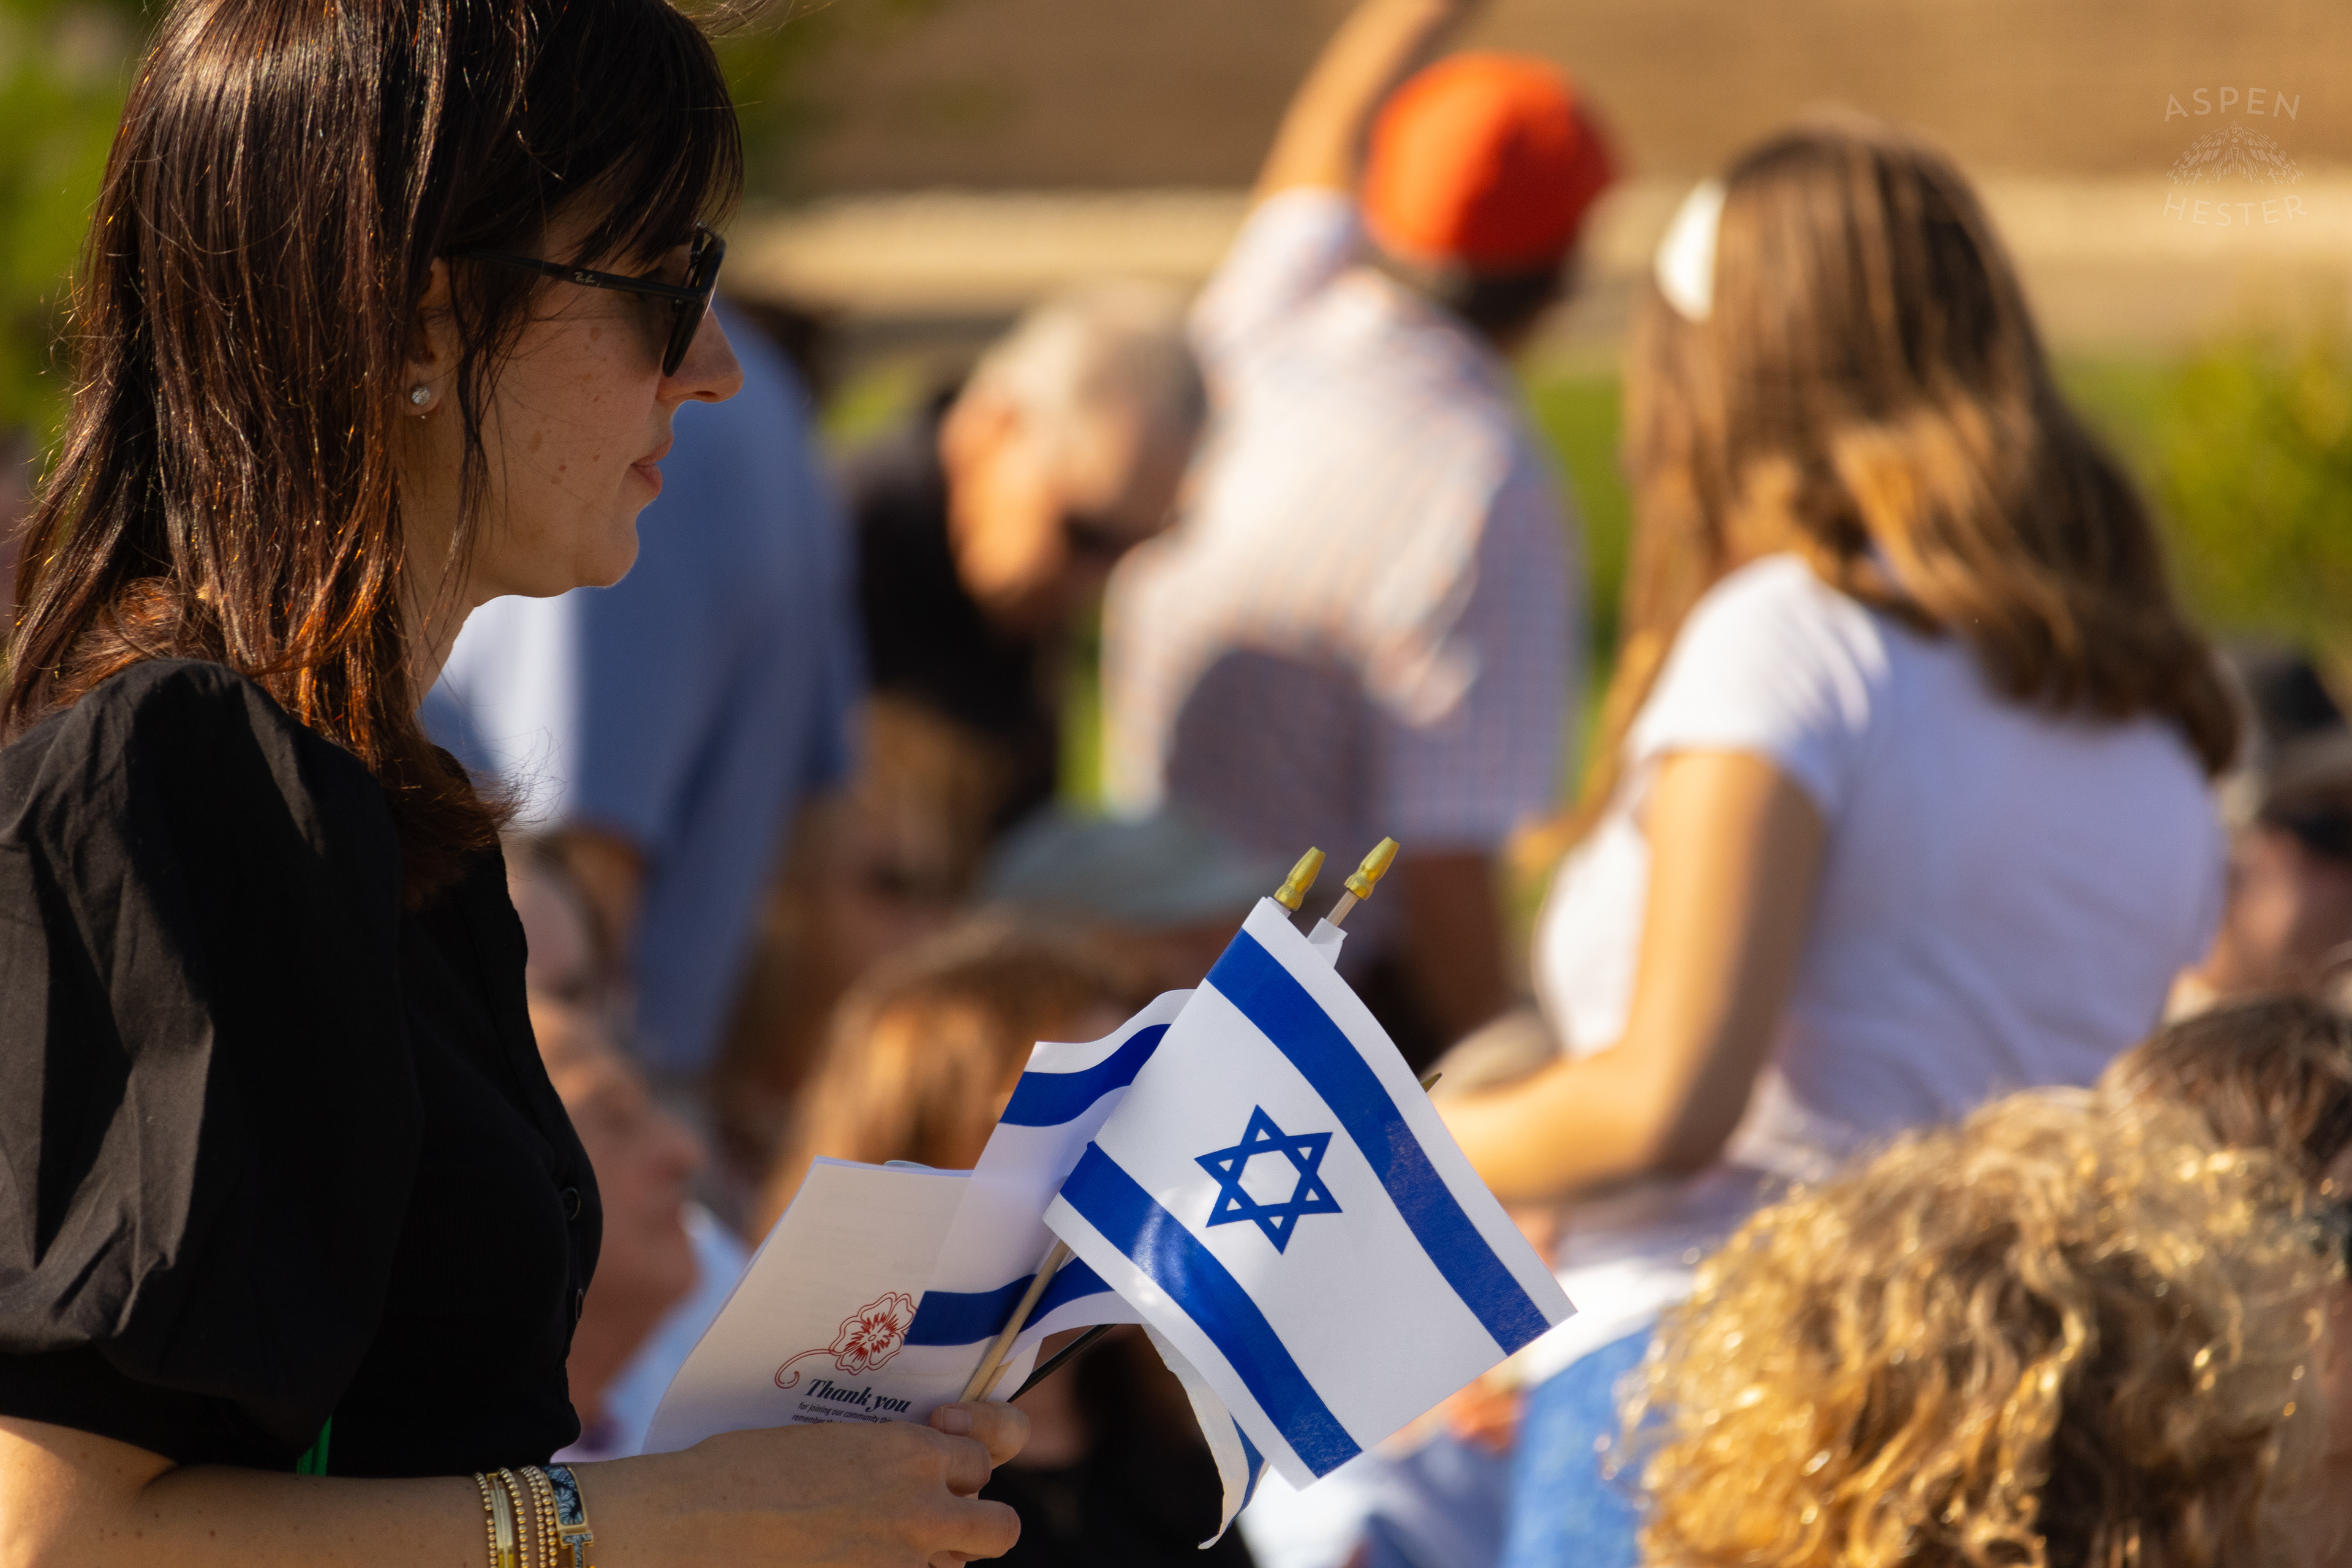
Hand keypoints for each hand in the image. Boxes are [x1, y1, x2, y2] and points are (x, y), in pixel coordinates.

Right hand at [585, 1402, 1029, 1567]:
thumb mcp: (831, 1442)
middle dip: (976, 1522)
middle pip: (999, 1527)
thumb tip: (903, 1472)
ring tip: (880, 1544)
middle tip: (934, 1517)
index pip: (984, 1458)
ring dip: (930, 1556)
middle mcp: (920, 1510)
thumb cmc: (744, 1469)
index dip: (962, 1465)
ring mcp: (899, 1562)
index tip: (939, 1461)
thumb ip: (884, 1458)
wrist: (695, 1520)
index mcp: (910, 1452)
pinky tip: (851, 1562)